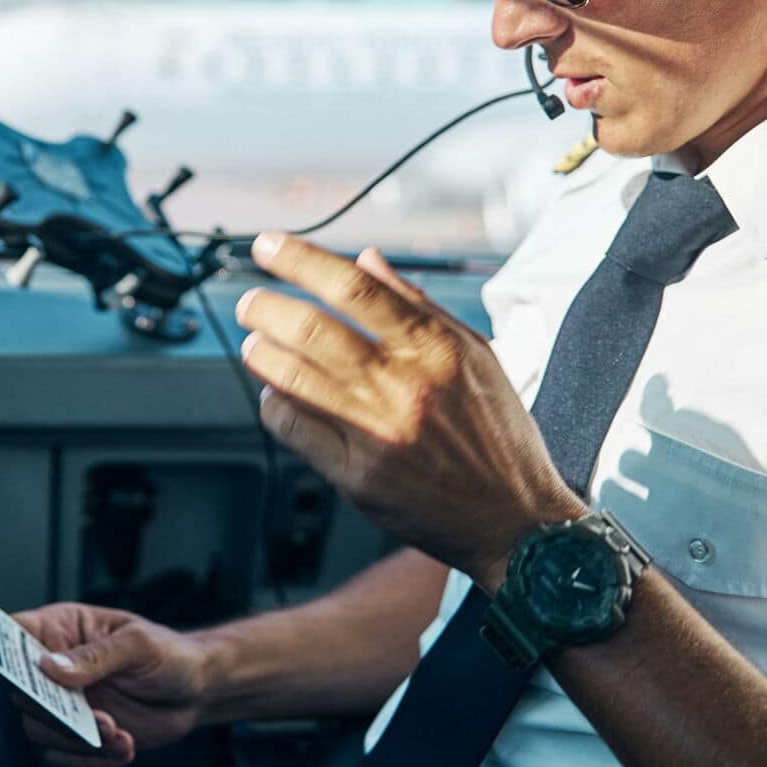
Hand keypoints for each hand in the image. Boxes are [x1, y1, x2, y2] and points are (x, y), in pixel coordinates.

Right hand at [11, 601, 215, 766]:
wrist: (197, 691)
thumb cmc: (168, 654)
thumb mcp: (138, 645)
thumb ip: (95, 656)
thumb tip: (48, 668)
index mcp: (60, 629)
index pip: (13, 633)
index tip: (14, 671)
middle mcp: (54, 667)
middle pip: (22, 692)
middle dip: (56, 713)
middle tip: (103, 719)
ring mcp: (64, 702)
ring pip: (39, 729)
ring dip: (78, 741)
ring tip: (120, 736)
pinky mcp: (78, 733)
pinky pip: (64, 755)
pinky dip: (93, 758)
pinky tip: (127, 748)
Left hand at [236, 232, 577, 588]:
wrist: (515, 520)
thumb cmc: (498, 436)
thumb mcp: (476, 356)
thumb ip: (418, 305)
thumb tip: (367, 260)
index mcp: (436, 349)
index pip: (354, 288)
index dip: (300, 259)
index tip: (269, 245)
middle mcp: (405, 386)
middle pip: (312, 329)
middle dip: (267, 307)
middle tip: (251, 302)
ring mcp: (378, 433)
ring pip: (294, 378)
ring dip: (261, 353)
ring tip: (255, 344)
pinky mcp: (358, 477)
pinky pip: (296, 429)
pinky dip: (275, 404)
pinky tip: (275, 394)